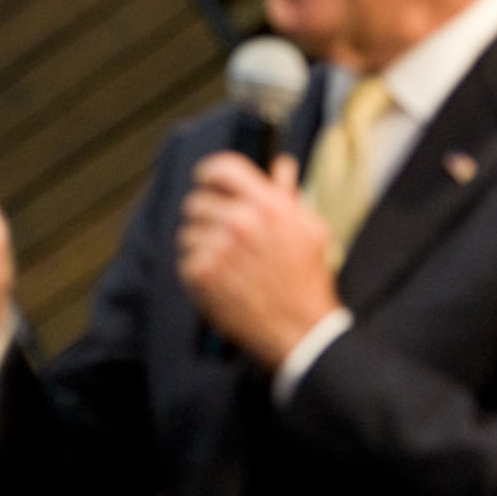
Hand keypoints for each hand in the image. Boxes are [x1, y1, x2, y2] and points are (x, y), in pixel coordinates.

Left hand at [177, 152, 341, 366]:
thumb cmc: (307, 278)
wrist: (299, 328)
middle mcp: (241, 222)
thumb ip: (290, 196)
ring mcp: (219, 248)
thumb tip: (281, 167)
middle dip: (206, 217)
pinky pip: (186, 260)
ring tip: (226, 263)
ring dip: (201, 246)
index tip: (206, 181)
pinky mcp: (203, 274)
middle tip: (220, 234)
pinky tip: (221, 281)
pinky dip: (199, 271)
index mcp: (268, 205)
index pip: (222, 168)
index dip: (209, 173)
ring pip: (187, 233)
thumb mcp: (310, 230)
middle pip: (196, 202)